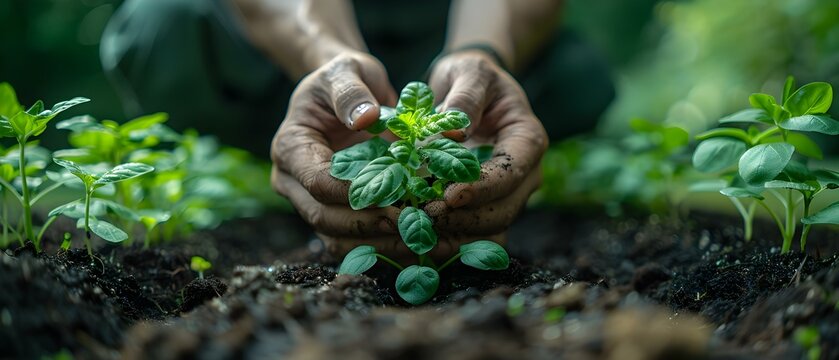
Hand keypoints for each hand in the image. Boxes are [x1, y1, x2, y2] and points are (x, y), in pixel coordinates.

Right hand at [270, 52, 403, 256]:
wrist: (345, 92)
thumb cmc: (344, 78)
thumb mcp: (346, 71)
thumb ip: (352, 92)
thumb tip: (365, 118)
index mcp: (291, 147)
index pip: (318, 182)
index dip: (355, 194)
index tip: (397, 197)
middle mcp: (292, 181)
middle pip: (324, 218)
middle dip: (370, 226)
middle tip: (417, 225)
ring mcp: (309, 201)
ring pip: (338, 239)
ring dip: (381, 244)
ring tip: (426, 240)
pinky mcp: (332, 213)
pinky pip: (354, 240)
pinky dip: (386, 245)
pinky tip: (423, 242)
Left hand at [424, 49, 548, 253]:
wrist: (470, 88)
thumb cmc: (472, 76)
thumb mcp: (470, 72)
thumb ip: (464, 97)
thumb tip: (453, 134)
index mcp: (528, 140)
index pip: (511, 172)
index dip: (482, 189)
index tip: (449, 195)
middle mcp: (525, 173)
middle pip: (504, 211)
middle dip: (465, 220)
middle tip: (422, 218)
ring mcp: (508, 194)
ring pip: (491, 231)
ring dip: (456, 237)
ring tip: (417, 231)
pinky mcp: (488, 205)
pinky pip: (475, 234)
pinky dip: (449, 239)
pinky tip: (419, 235)